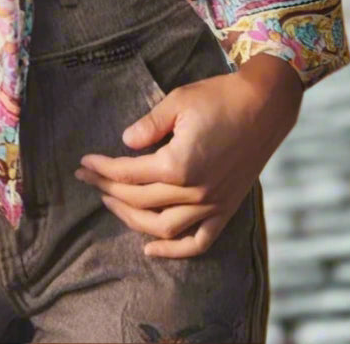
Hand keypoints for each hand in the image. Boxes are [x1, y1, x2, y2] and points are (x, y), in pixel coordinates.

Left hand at [73, 53, 302, 257]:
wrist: (265, 106)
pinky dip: (174, 251)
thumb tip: (125, 142)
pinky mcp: (226, 209)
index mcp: (178, 165)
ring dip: (132, 220)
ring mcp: (212, 205)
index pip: (129, 174)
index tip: (84, 163)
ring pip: (163, 228)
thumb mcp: (178, 101)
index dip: (102, 168)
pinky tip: (151, 248)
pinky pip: (198, 242)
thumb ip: (148, 125)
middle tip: (89, 179)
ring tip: (111, 203)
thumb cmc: (220, 98)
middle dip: (109, 190)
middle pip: (140, 201)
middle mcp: (194, 192)